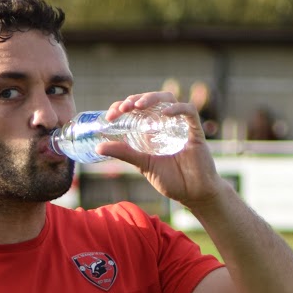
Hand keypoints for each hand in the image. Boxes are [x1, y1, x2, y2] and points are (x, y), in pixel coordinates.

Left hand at [98, 90, 224, 209]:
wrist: (194, 195)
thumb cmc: (172, 180)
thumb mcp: (143, 165)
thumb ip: (125, 153)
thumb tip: (98, 147)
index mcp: (151, 130)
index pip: (136, 109)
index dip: (122, 107)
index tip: (110, 116)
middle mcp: (165, 124)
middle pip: (150, 100)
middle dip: (134, 100)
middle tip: (122, 109)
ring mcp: (180, 125)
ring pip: (168, 99)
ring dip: (152, 98)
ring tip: (138, 105)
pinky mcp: (195, 131)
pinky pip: (189, 112)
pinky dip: (177, 109)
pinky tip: (165, 113)